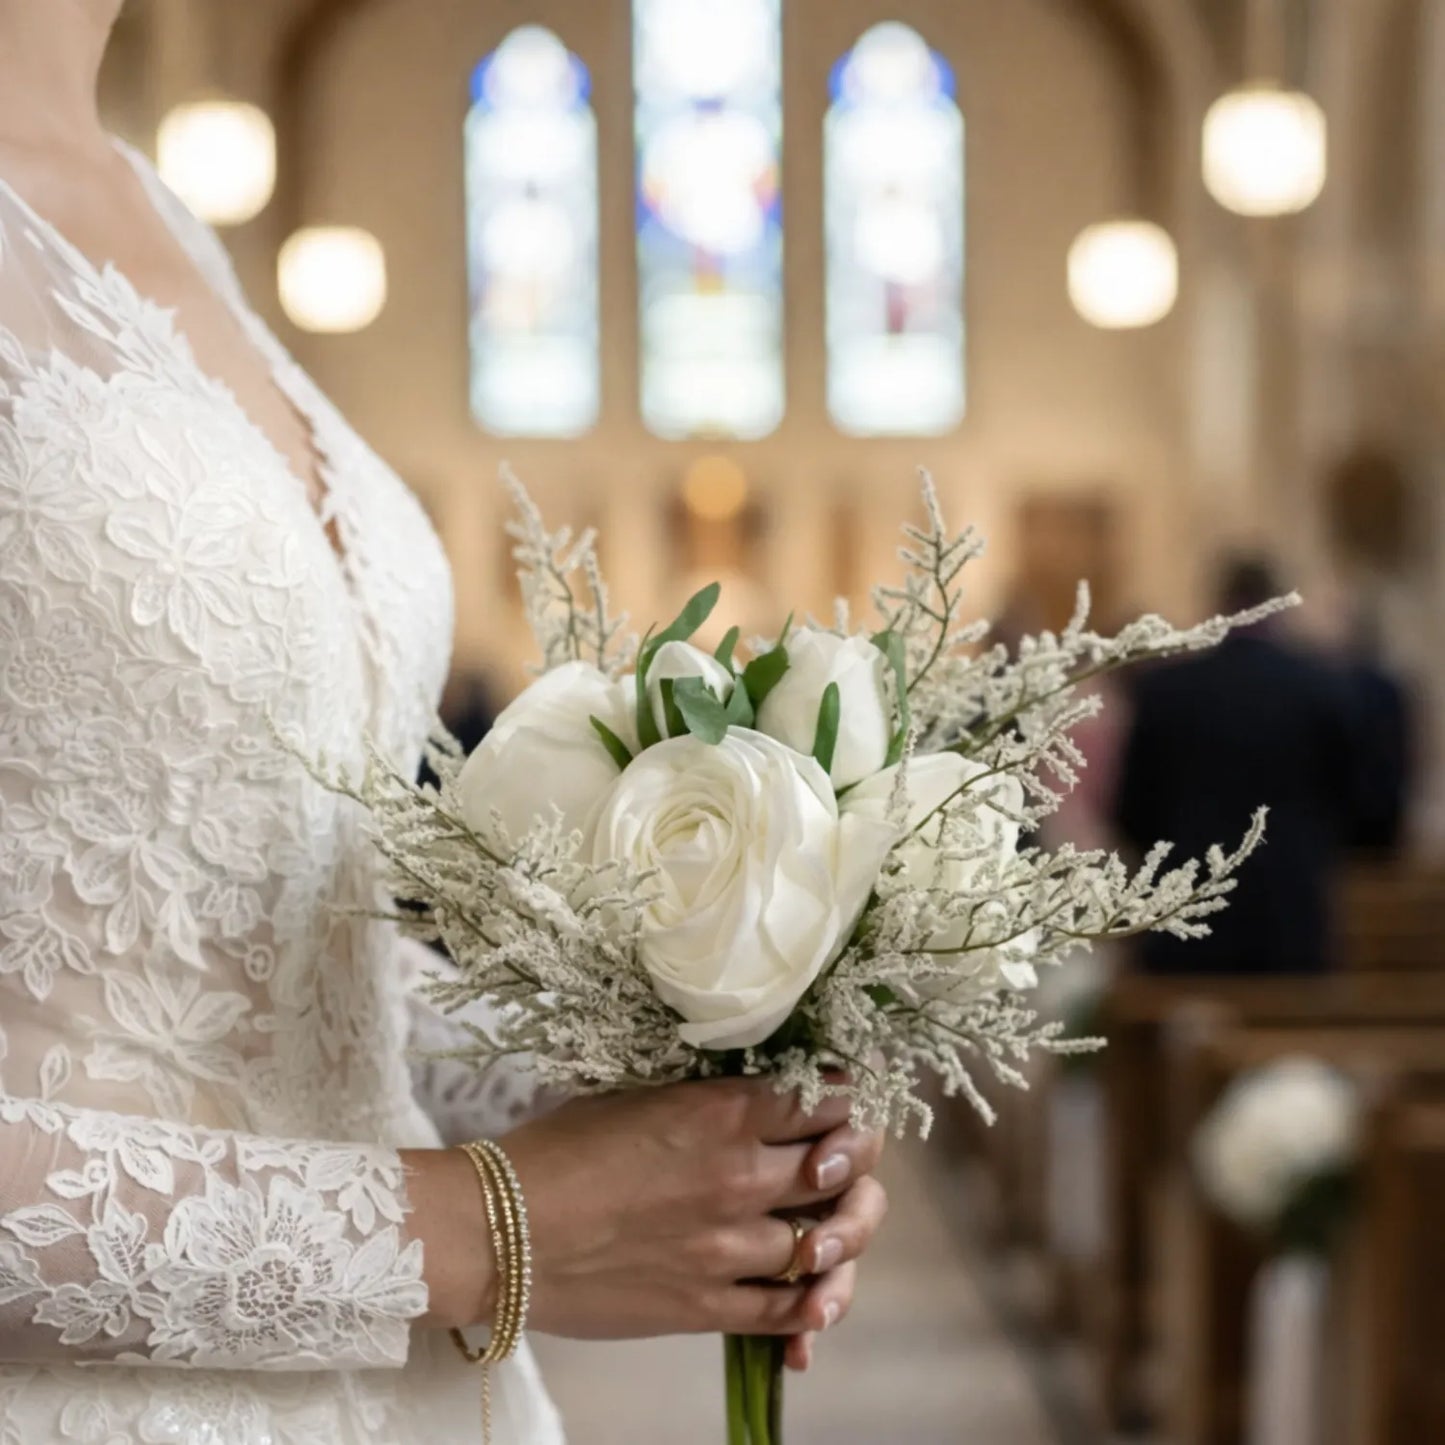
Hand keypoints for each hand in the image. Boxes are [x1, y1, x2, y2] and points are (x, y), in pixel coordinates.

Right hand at [411, 1078, 886, 1343]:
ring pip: (827, 1240)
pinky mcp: (707, 1305)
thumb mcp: (636, 1094)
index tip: (838, 1095)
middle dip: (855, 1155)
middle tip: (844, 1155)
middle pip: (844, 1164)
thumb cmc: (555, 1149)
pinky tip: (817, 1293)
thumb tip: (748, 1091)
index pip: (825, 1096)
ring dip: (837, 1230)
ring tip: (826, 1221)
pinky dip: (813, 1303)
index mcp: (722, 1112)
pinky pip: (789, 1310)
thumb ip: (704, 1096)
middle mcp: (740, 1176)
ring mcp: (729, 1248)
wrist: (498, 1231)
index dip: (843, 1094)